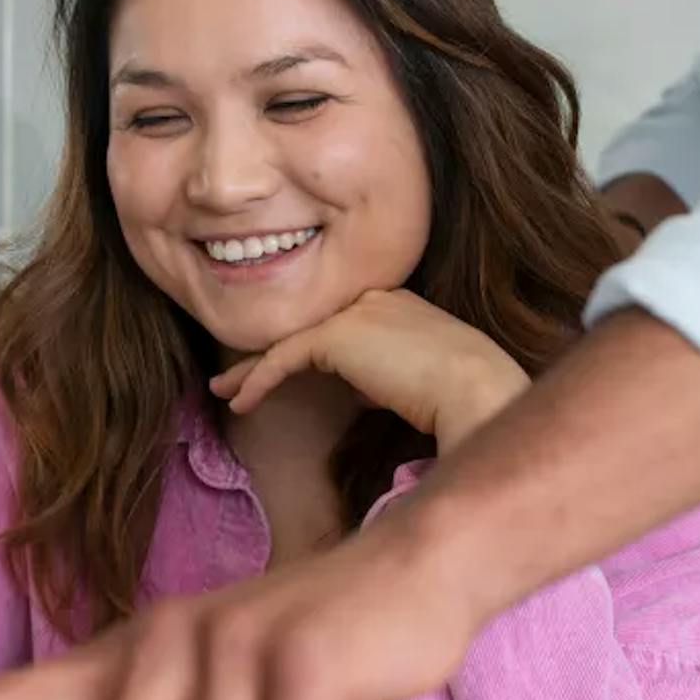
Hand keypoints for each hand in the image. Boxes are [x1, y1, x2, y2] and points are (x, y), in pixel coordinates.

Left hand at [208, 289, 529, 453]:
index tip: (282, 375)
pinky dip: (258, 379)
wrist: (475, 388)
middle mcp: (371, 297)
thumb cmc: (463, 394)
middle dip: (269, 354)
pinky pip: (284, 357)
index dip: (306, 351)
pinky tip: (240, 402)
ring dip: (252, 369)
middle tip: (234, 380)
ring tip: (223, 392)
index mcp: (395, 302)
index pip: (337, 325)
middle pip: (307, 328)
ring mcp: (353, 311)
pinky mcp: (336, 334)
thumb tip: (361, 389)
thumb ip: (388, 373)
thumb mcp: (421, 377)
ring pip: (290, 340)